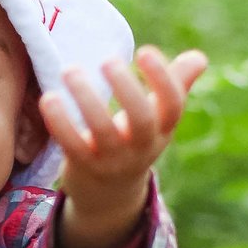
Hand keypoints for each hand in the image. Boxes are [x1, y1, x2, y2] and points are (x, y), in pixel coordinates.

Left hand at [43, 43, 208, 247]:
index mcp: (161, 130)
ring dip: (87, 99)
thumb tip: (199, 58)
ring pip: (102, 131)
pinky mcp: (83, 166)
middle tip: (108, 60)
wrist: (108, 195)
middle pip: (141, 120)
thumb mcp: (158, 119)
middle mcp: (141, 147)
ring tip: (70, 69)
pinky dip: (60, 122)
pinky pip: (72, 144)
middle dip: (126, 89)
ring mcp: (112, 160)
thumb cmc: (134, 140)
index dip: (162, 80)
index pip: (172, 106)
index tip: (144, 51)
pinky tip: (49, 98)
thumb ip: (176, 85)